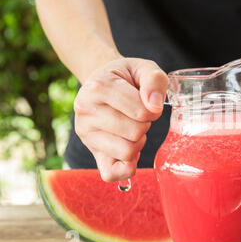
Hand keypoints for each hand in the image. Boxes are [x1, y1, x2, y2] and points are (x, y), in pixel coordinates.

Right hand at [74, 57, 168, 181]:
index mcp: (98, 86)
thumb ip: (154, 80)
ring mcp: (86, 134)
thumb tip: (154, 107)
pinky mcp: (92, 152)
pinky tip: (131, 151)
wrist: (105, 82)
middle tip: (138, 115)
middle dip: (145, 124)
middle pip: (135, 132)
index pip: (140, 111)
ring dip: (138, 141)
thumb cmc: (127, 77)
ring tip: (131, 127)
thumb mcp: (144, 68)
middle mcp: (85, 110)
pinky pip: (111, 173)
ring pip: (128, 152)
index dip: (153, 109)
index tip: (147, 101)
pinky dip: (127, 167)